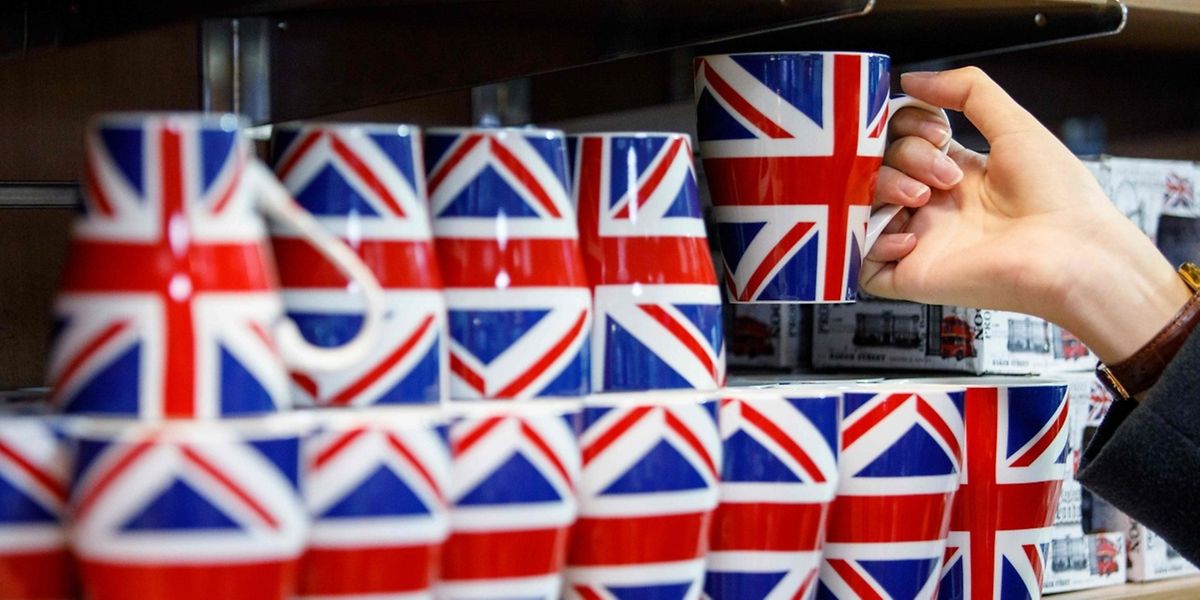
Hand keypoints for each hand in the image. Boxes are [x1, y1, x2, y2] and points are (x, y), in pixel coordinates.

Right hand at [862, 67, 1189, 362]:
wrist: (1071, 254)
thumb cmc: (1057, 197)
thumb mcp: (1015, 125)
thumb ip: (968, 90)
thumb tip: (913, 79)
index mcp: (958, 175)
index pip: (904, 141)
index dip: (908, 128)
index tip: (937, 132)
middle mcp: (935, 207)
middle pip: (881, 166)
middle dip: (904, 157)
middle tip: (943, 175)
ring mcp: (920, 241)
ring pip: (863, 206)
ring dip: (885, 189)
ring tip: (922, 198)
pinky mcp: (911, 276)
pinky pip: (862, 262)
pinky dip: (872, 242)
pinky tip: (910, 236)